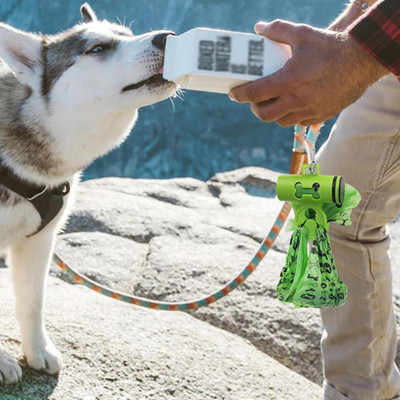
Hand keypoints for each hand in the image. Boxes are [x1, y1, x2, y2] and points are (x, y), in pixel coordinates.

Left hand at [229, 20, 387, 126]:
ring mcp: (309, 110)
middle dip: (255, 108)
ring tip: (273, 102)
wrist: (362, 60)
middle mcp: (297, 100)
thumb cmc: (331, 46)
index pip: (255, 94)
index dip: (240, 95)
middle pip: (265, 115)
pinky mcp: (321, 115)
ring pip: (281, 121)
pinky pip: (299, 122)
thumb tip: (259, 29)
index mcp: (289, 81)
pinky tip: (292, 105)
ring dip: (273, 113)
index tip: (234, 93)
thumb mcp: (302, 34)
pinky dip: (291, 116)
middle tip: (254, 100)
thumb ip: (278, 30)